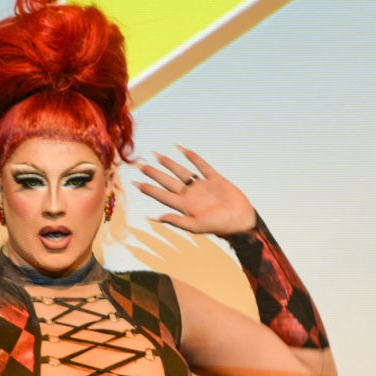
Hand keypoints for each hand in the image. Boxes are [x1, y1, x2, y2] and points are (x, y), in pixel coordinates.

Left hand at [133, 145, 255, 236]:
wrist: (241, 221)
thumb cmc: (219, 226)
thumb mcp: (196, 226)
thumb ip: (177, 221)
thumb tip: (156, 217)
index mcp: (184, 206)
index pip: (161, 195)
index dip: (148, 188)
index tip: (134, 182)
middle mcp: (190, 195)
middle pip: (167, 181)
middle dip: (153, 173)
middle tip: (139, 164)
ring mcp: (202, 186)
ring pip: (181, 172)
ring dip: (169, 164)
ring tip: (156, 155)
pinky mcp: (215, 179)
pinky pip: (202, 166)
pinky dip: (193, 157)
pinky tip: (182, 149)